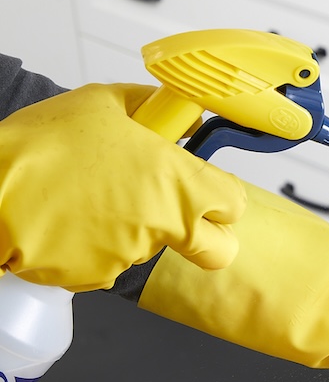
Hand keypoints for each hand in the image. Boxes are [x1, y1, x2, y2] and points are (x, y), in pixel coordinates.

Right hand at [0, 83, 246, 290]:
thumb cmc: (42, 146)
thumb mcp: (99, 104)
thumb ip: (150, 107)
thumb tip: (180, 115)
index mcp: (179, 184)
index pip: (234, 204)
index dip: (222, 195)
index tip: (206, 187)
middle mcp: (165, 225)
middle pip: (217, 249)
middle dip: (206, 236)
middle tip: (178, 214)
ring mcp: (133, 255)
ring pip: (154, 250)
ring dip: (134, 231)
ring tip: (92, 199)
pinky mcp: (98, 277)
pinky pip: (110, 263)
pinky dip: (96, 247)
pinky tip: (70, 220)